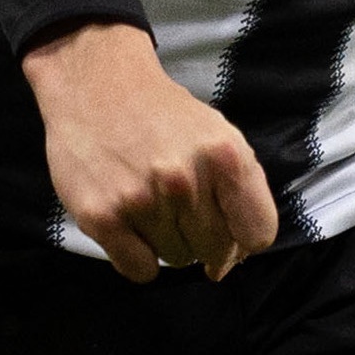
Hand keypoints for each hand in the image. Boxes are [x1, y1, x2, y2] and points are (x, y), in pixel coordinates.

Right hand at [27, 23, 278, 284]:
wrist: (95, 84)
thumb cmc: (162, 114)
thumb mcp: (219, 135)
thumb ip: (240, 191)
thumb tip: (233, 260)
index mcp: (225, 156)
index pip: (258, 233)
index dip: (245, 238)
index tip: (227, 228)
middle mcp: (185, 180)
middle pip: (216, 251)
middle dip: (204, 238)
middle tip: (180, 208)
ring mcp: (141, 201)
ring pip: (177, 259)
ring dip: (168, 241)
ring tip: (150, 202)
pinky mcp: (102, 217)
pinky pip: (139, 270)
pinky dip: (137, 257)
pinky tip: (130, 224)